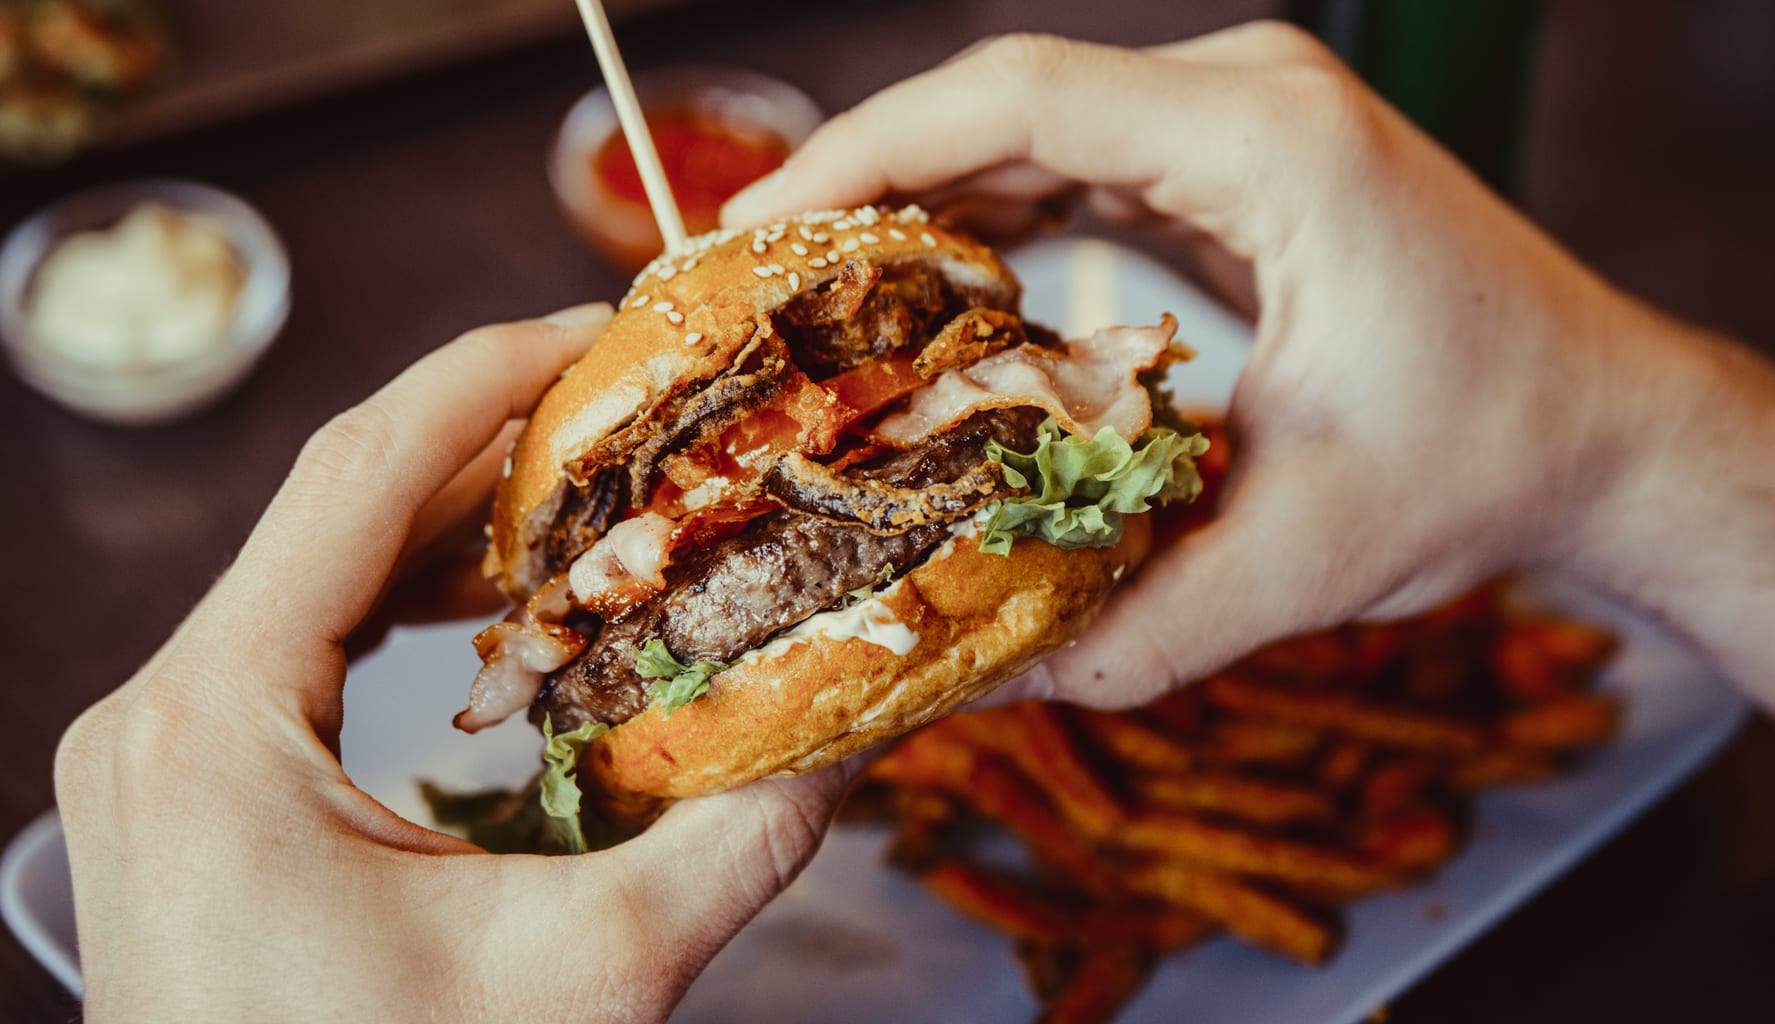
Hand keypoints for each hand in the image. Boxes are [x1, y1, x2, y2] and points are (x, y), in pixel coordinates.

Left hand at [54, 306, 849, 1021]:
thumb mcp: (583, 978)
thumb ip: (737, 846)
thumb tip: (856, 731)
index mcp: (215, 722)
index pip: (358, 473)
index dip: (492, 377)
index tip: (603, 327)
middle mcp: (159, 712)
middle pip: (336, 504)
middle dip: (493, 442)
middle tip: (632, 405)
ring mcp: (158, 750)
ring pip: (314, 567)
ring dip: (451, 518)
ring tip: (588, 488)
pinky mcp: (186, 788)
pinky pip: (296, 639)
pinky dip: (403, 597)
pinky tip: (495, 599)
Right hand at [726, 25, 1774, 704]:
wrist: (1598, 427)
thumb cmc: (1488, 460)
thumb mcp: (1301, 560)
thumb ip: (1126, 626)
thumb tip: (965, 681)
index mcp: (1271, 147)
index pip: (1022, 100)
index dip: (870, 152)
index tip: (761, 230)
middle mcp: (1250, 99)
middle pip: (1005, 101)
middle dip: (866, 184)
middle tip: (753, 282)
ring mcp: (1242, 120)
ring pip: (1032, 128)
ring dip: (918, 199)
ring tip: (810, 293)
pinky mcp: (1232, 162)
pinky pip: (1077, 161)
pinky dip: (988, 217)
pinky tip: (921, 294)